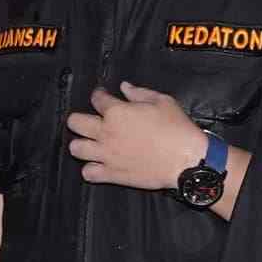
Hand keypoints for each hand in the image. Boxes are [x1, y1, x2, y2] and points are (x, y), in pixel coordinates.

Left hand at [66, 82, 202, 190]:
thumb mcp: (163, 101)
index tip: (103, 96)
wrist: (187, 159)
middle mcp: (106, 132)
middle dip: (80, 118)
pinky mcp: (112, 174)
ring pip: (75, 148)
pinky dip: (91, 169)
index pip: (97, 99)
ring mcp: (106, 155)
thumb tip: (124, 87)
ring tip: (92, 143)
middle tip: (91, 120)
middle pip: (74, 122)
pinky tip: (99, 165)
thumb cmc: (177, 128)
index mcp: (117, 112)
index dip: (99, 95)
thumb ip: (139, 93)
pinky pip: (88, 173)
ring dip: (81, 144)